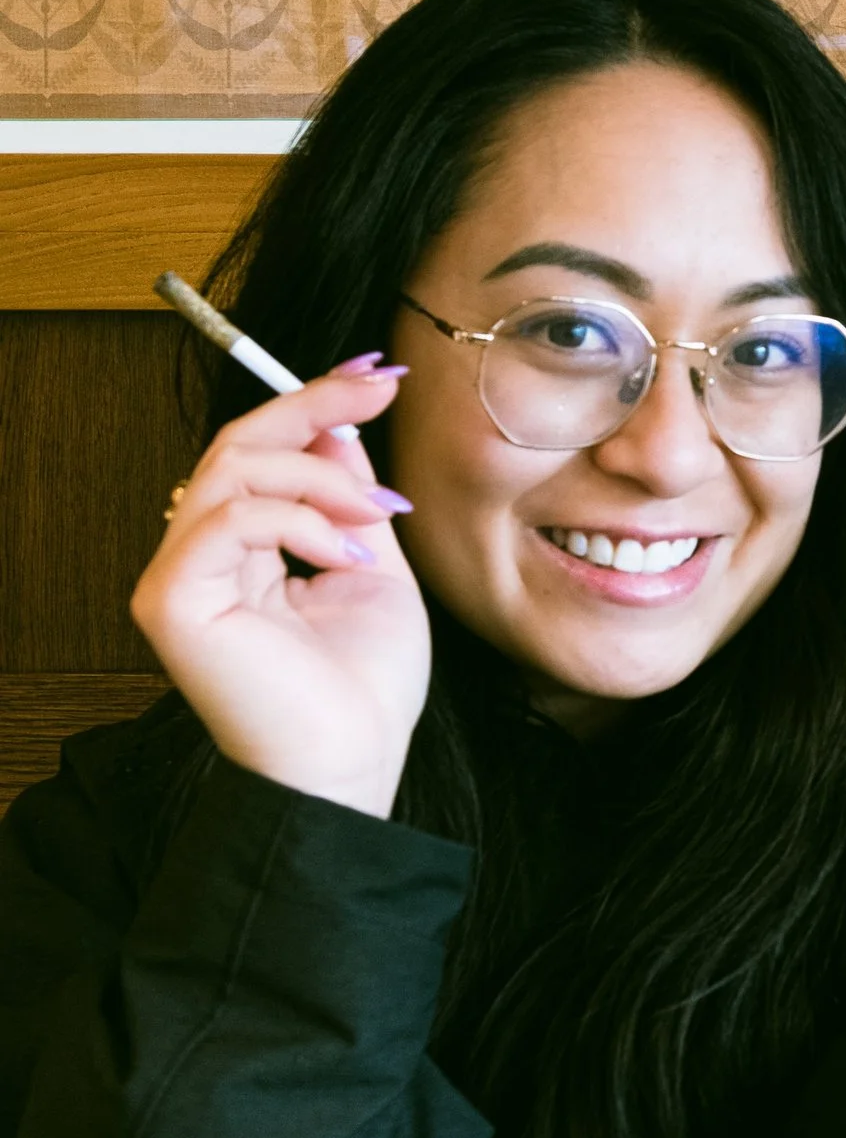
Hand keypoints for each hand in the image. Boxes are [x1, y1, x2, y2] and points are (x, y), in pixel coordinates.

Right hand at [131, 366, 430, 819]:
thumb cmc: (365, 688)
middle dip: (314, 406)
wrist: (354, 765)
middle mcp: (198, 558)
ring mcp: (176, 578)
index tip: (377, 371)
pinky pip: (226, 518)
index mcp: (241, 552)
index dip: (310, 401)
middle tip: (383, 388)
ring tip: (376, 514)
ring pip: (232, 469)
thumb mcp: (374, 565)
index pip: (259, 453)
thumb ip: (349, 496)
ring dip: (320, 476)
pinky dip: (298, 522)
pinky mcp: (169, 601)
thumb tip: (342, 421)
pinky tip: (346, 558)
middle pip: (238, 444)